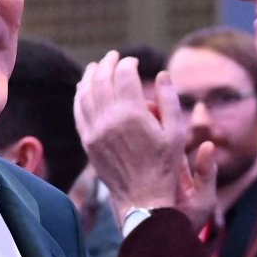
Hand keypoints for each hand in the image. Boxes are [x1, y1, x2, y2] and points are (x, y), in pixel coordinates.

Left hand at [75, 52, 212, 225]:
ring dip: (91, 76)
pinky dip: (80, 96)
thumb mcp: (177, 133)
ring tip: (97, 67)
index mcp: (133, 115)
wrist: (144, 200)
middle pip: (102, 80)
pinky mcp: (88, 143)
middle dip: (108, 64)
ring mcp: (95, 132)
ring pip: (86, 94)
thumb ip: (169, 101)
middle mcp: (110, 120)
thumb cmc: (166, 167)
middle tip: (113, 56)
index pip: (124, 76)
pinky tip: (84, 89)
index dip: (128, 64)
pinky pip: (79, 113)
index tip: (133, 62)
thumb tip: (162, 74)